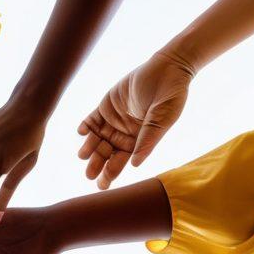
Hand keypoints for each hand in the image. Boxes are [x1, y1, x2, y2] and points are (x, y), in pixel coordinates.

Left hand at [78, 50, 193, 189]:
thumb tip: (135, 164)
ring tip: (83, 155)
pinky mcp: (106, 106)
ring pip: (97, 139)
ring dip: (89, 148)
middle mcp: (125, 134)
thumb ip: (148, 140)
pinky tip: (81, 132)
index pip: (122, 160)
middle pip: (107, 153)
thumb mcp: (162, 118)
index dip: (111, 172)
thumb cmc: (172, 95)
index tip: (102, 185)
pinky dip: (86, 126)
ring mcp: (114, 120)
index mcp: (139, 141)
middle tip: (89, 175)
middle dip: (97, 164)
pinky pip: (92, 120)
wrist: (168, 67)